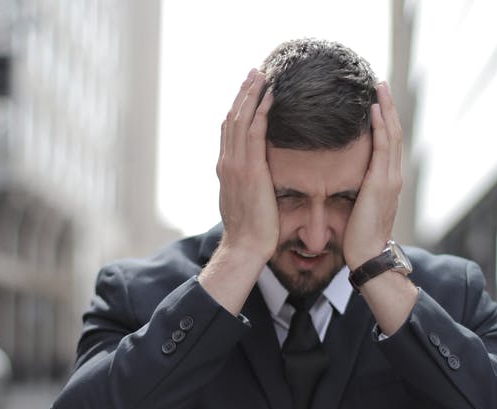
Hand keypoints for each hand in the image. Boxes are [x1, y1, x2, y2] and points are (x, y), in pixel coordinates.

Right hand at [215, 69, 276, 263]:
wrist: (245, 247)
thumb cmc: (251, 231)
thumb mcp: (246, 202)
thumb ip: (249, 184)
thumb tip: (258, 178)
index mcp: (226, 168)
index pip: (230, 130)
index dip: (238, 107)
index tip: (248, 91)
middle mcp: (227, 162)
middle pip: (233, 118)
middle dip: (244, 93)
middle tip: (255, 73)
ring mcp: (236, 165)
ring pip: (241, 120)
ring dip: (252, 95)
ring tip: (262, 75)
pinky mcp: (250, 170)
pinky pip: (255, 132)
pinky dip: (261, 112)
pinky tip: (270, 97)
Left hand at [343, 81, 402, 269]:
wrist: (368, 256)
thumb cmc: (359, 236)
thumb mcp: (357, 207)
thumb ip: (355, 189)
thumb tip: (343, 179)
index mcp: (386, 180)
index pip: (387, 141)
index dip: (384, 118)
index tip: (376, 98)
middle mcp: (393, 175)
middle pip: (393, 131)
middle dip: (388, 106)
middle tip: (380, 82)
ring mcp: (390, 178)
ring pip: (391, 134)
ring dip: (386, 109)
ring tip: (379, 87)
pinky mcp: (382, 183)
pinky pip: (383, 147)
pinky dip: (380, 126)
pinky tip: (374, 109)